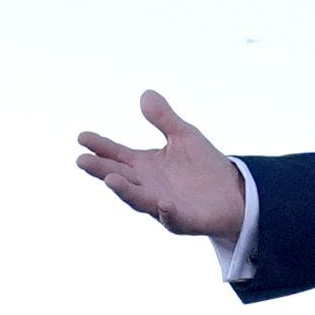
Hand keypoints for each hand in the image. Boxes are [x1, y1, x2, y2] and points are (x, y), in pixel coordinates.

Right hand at [73, 92, 248, 240]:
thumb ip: (164, 118)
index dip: (99, 146)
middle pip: (119, 177)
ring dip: (125, 191)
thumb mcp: (184, 135)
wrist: (232, 193)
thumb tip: (145, 94)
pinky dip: (167, 212)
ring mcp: (161, 205)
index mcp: (144, 166)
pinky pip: (172, 217)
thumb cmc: (203, 166)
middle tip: (82, 160)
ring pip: (139, 200)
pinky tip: (164, 204)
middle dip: (101, 170)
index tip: (82, 137)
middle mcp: (147, 186)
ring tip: (110, 180)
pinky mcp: (182, 220)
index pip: (116, 154)